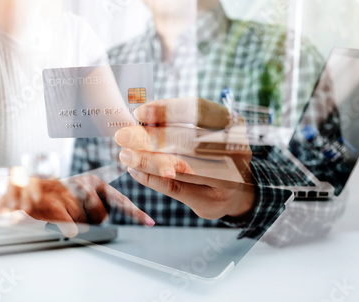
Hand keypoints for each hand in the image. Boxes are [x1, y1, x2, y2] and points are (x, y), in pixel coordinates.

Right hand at [0, 173, 154, 236]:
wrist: (28, 191)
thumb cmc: (58, 195)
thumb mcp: (82, 192)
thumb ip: (99, 203)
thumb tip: (108, 217)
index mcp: (95, 182)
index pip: (120, 200)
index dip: (136, 213)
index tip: (150, 222)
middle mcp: (86, 185)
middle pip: (102, 217)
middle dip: (91, 220)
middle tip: (75, 212)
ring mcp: (72, 195)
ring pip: (85, 223)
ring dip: (75, 222)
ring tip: (64, 211)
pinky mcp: (59, 206)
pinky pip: (71, 227)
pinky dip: (66, 227)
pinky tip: (58, 217)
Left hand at [115, 97, 253, 219]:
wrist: (235, 193)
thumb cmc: (212, 154)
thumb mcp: (203, 133)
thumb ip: (177, 124)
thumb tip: (140, 117)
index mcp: (234, 124)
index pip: (198, 110)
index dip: (167, 109)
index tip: (139, 112)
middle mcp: (235, 149)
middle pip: (187, 140)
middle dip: (150, 137)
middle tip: (123, 136)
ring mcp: (227, 177)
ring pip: (179, 166)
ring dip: (147, 159)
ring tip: (125, 155)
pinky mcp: (211, 200)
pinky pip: (175, 188)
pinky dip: (151, 178)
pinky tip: (135, 171)